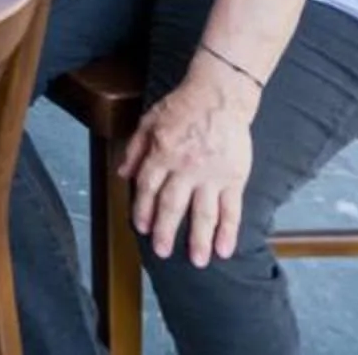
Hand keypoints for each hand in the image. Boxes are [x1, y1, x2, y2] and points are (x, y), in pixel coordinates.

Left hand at [121, 67, 257, 267]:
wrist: (219, 95)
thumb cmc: (182, 106)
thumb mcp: (148, 121)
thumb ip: (135, 149)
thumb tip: (122, 174)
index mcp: (162, 153)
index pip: (149, 188)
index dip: (144, 210)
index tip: (142, 228)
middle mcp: (185, 168)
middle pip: (173, 205)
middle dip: (166, 231)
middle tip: (163, 252)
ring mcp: (212, 175)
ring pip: (203, 213)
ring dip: (199, 239)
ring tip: (198, 261)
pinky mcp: (234, 177)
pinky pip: (231, 209)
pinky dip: (229, 231)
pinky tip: (225, 248)